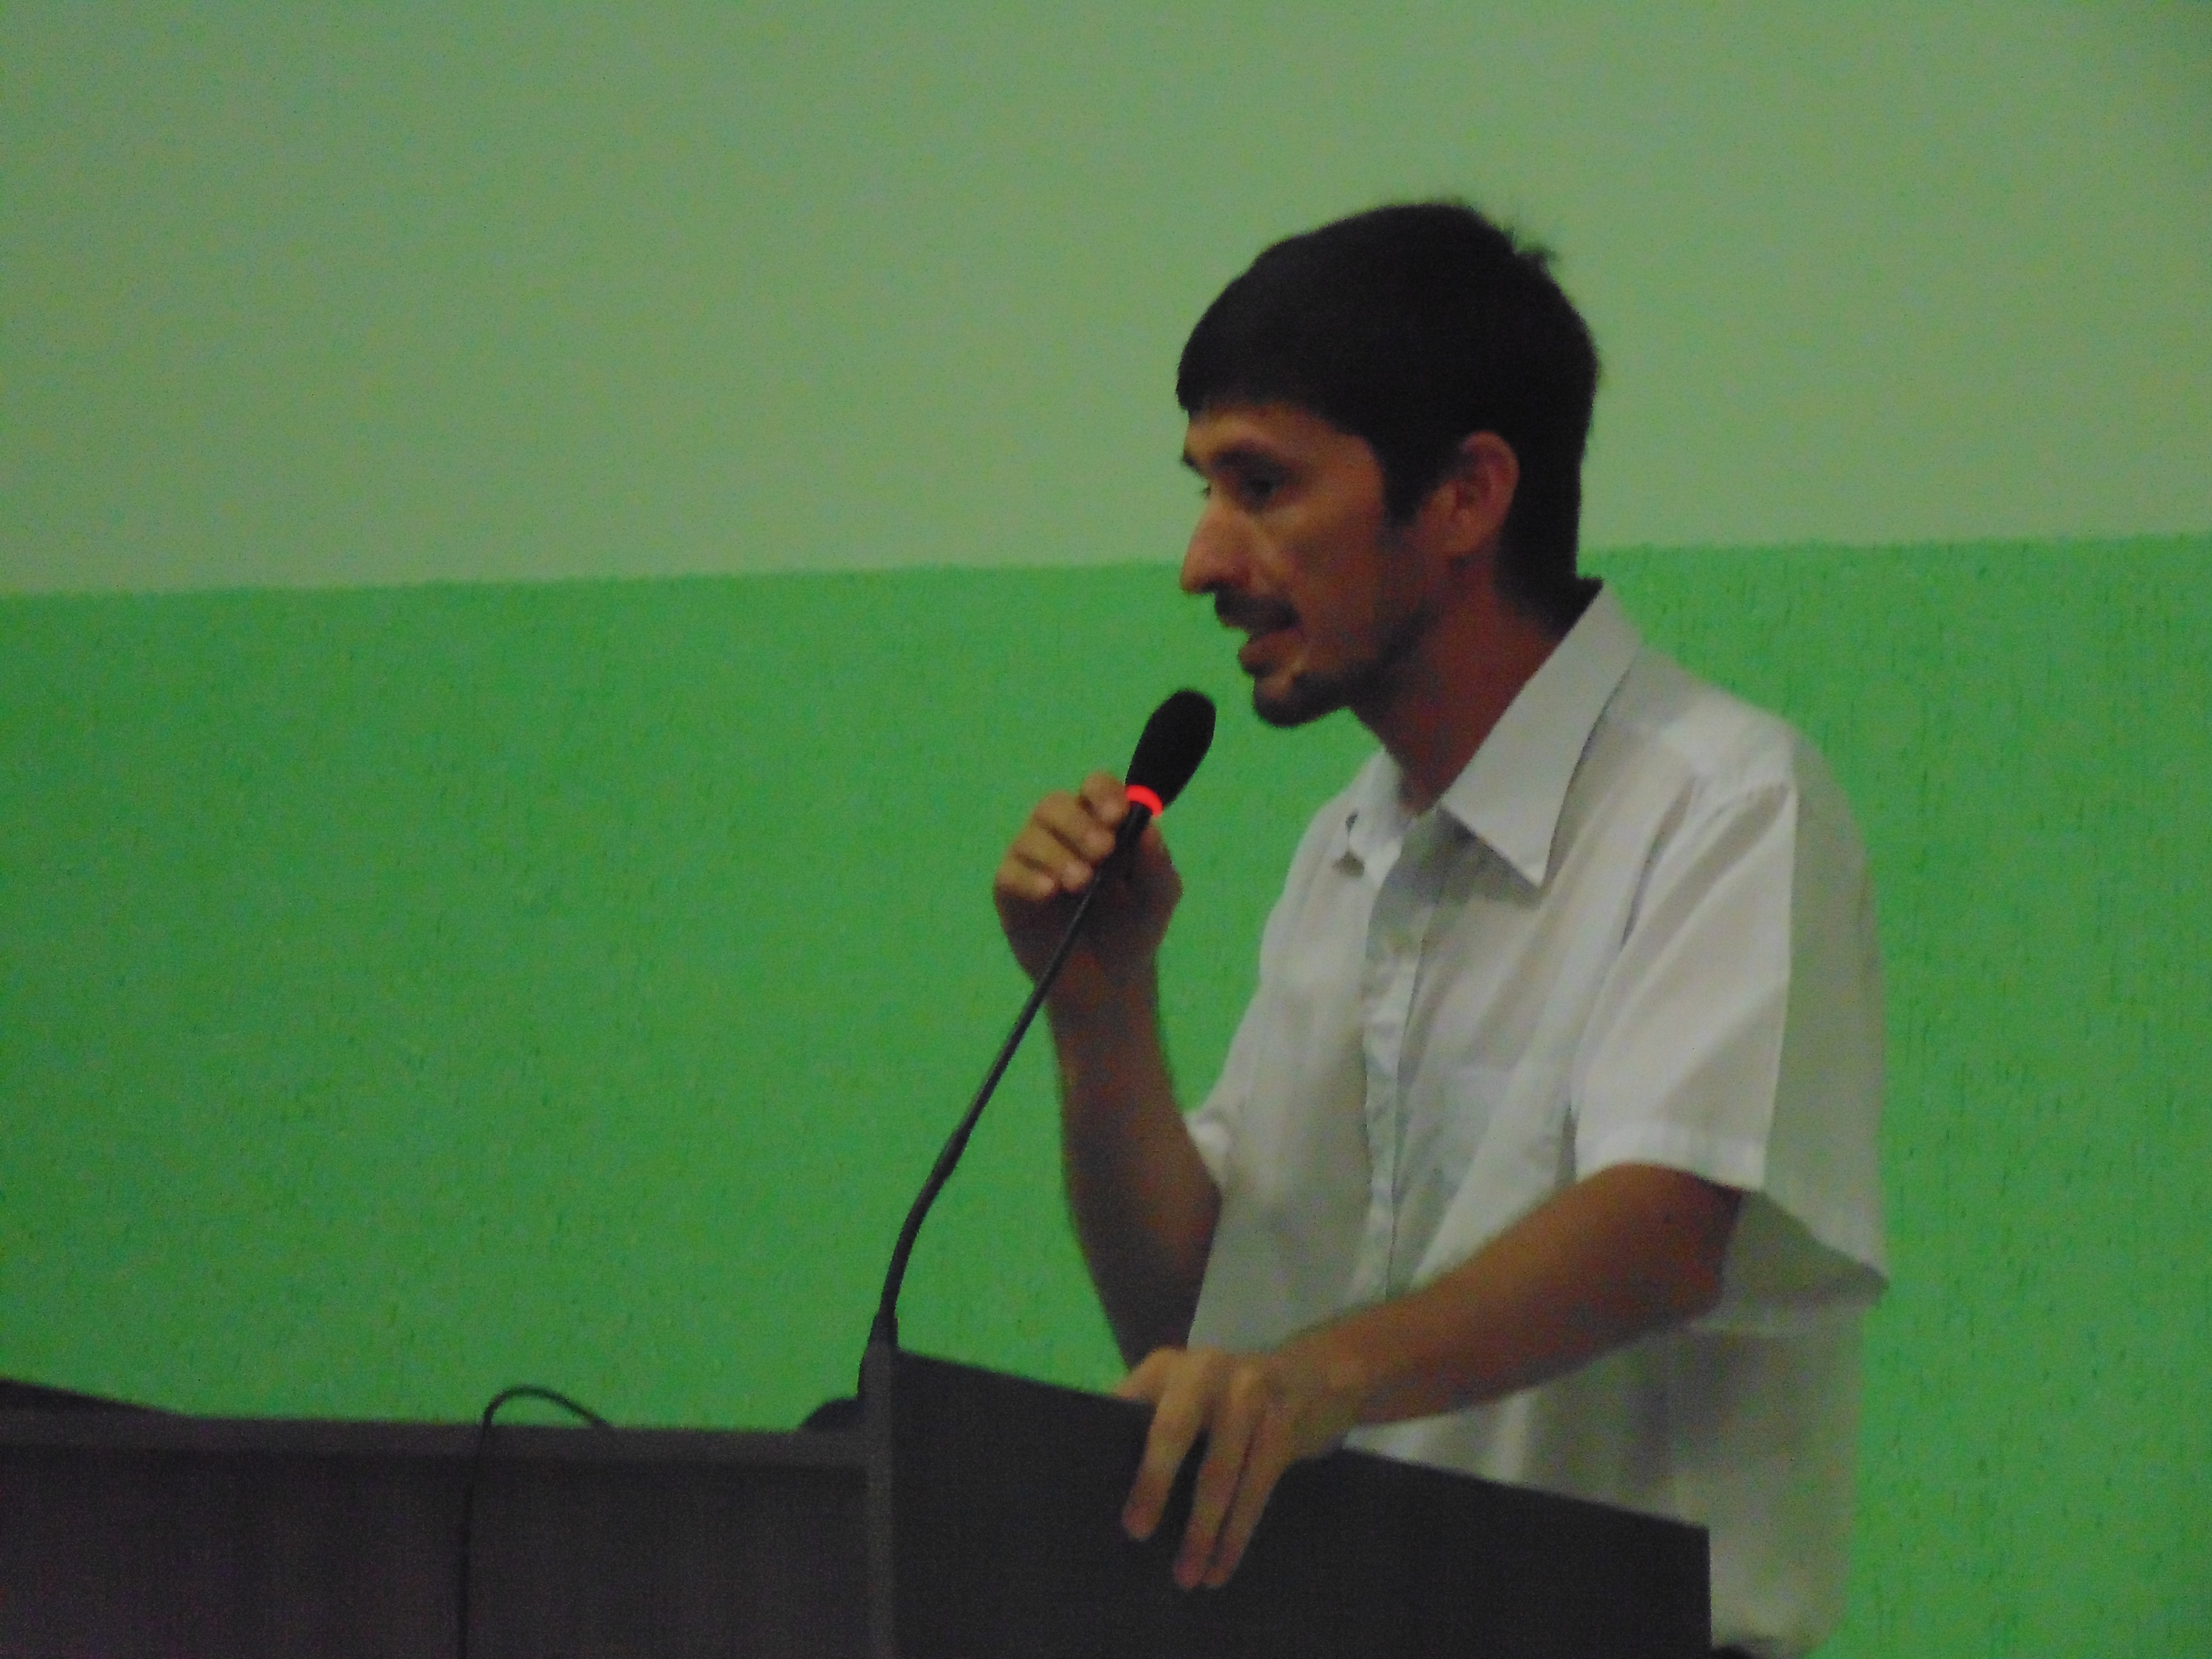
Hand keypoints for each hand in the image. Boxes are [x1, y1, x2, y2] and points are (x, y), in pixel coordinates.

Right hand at [992, 772, 1181, 1011]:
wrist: (1109, 982)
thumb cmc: (1133, 930)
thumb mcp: (1157, 898)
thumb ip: (1156, 863)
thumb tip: (1148, 827)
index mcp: (1099, 824)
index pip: (1094, 788)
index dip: (1103, 793)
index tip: (1118, 816)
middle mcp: (1061, 834)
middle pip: (1055, 805)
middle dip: (1079, 824)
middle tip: (1103, 852)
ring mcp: (1032, 861)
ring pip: (1031, 835)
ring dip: (1057, 853)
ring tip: (1080, 882)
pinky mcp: (1011, 892)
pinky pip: (1009, 873)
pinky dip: (1029, 878)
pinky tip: (1049, 892)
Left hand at [1114, 1342, 1362, 1589]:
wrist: (1312, 1378)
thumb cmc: (1225, 1401)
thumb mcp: (1184, 1395)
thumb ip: (1149, 1425)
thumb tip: (1106, 1486)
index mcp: (1168, 1368)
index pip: (1133, 1407)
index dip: (1116, 1448)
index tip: (1111, 1495)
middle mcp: (1205, 1371)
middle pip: (1174, 1431)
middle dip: (1154, 1483)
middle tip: (1138, 1533)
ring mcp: (1249, 1395)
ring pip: (1220, 1472)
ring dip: (1203, 1530)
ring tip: (1187, 1575)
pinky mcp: (1282, 1427)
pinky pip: (1257, 1488)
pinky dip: (1237, 1534)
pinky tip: (1222, 1567)